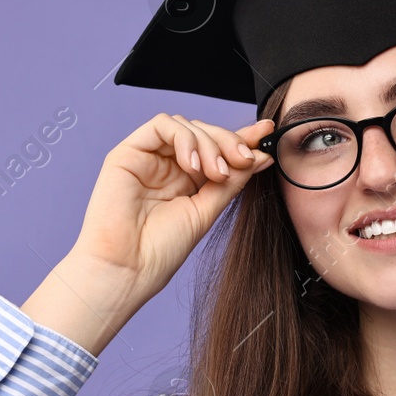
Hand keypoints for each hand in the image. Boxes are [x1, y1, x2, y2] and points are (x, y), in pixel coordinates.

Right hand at [65, 113, 277, 308]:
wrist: (128, 269)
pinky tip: (193, 166)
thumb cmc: (161, 250)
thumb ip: (230, 181)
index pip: (217, 150)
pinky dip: (184, 139)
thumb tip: (261, 156)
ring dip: (209, 143)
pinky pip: (161, 125)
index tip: (267, 135)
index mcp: (187, 181)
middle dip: (229, 142)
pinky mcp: (128, 153)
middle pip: (204, 133)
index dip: (243, 138)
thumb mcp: (207, 210)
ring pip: (186, 126)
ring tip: (217, 172)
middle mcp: (167, 166)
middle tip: (245, 160)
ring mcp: (148, 158)